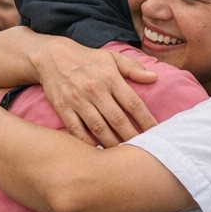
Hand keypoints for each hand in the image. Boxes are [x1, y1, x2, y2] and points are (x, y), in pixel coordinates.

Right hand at [35, 42, 157, 146]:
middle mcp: (95, 90)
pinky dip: (87, 143)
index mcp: (110, 77)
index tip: (156, 132)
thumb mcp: (112, 57)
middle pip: (117, 119)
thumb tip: (154, 77)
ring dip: (112, 143)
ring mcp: (78, 100)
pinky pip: (76, 130)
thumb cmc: (88, 59)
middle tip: (142, 150)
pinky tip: (97, 152)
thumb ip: (133, 68)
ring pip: (98, 128)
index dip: (146, 119)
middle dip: (132, 136)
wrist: (53, 56)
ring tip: (123, 155)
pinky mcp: (63, 108)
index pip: (133, 102)